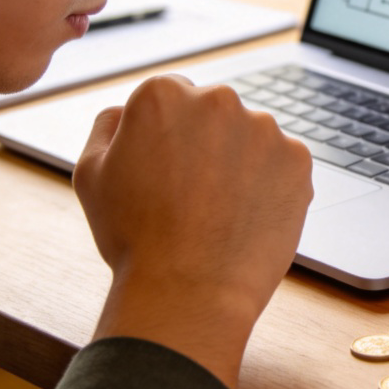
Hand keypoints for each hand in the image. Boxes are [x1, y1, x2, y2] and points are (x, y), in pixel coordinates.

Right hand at [73, 74, 312, 388]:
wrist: (187, 293)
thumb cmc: (134, 238)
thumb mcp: (91, 175)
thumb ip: (107, 127)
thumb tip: (124, 111)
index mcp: (163, 94)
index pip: (172, 97)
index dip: (167, 136)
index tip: (167, 169)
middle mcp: (217, 99)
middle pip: (213, 112)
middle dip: (205, 143)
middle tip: (191, 194)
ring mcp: (263, 128)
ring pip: (250, 137)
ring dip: (239, 162)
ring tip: (219, 211)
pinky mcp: (297, 159)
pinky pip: (281, 164)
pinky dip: (270, 185)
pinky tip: (246, 216)